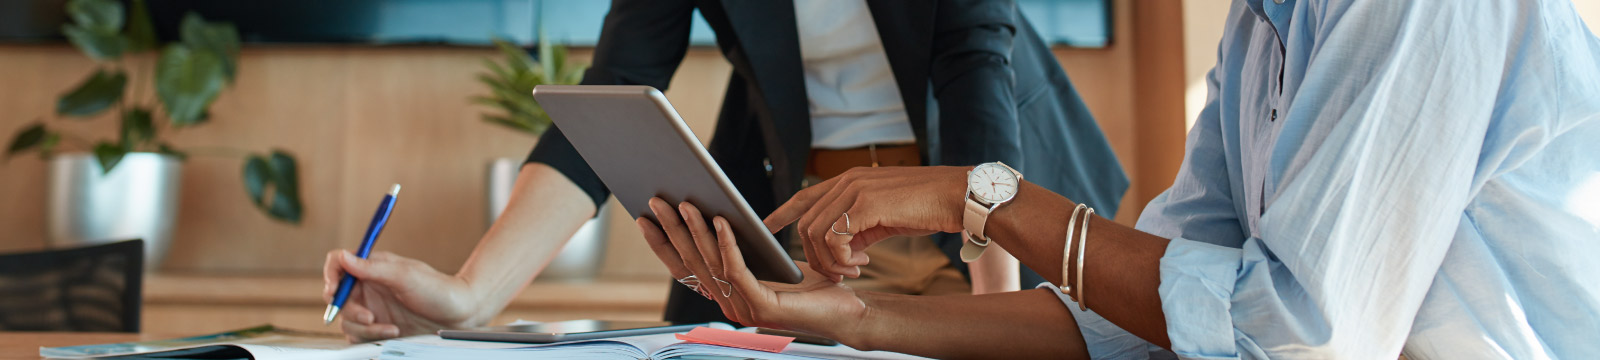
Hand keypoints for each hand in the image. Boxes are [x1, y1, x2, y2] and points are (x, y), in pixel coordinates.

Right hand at [322, 250, 482, 342]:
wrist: (459, 315)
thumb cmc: (437, 290)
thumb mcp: (404, 275)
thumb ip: (371, 267)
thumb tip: (344, 256)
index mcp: (372, 268)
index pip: (338, 265)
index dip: (331, 275)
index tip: (334, 290)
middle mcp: (369, 287)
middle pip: (337, 297)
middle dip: (349, 310)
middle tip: (368, 316)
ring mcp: (372, 308)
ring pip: (347, 320)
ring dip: (364, 327)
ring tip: (390, 327)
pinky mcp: (378, 327)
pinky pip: (359, 336)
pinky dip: (371, 337)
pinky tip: (394, 332)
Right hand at [637, 198, 867, 336]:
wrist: (847, 310)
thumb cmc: (812, 284)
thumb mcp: (768, 260)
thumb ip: (742, 248)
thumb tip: (715, 213)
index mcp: (726, 295)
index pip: (685, 269)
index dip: (662, 244)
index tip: (644, 218)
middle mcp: (729, 305)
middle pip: (692, 263)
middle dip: (671, 230)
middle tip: (656, 200)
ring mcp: (743, 309)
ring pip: (711, 264)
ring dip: (695, 231)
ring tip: (685, 203)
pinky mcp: (762, 307)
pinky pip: (737, 270)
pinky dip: (727, 244)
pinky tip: (722, 221)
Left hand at [763, 166, 969, 279]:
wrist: (956, 196)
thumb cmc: (926, 207)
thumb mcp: (884, 215)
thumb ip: (859, 225)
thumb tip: (844, 248)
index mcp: (851, 180)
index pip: (805, 195)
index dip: (783, 212)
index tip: (767, 226)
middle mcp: (848, 180)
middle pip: (806, 223)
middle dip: (815, 255)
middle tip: (841, 272)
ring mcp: (855, 190)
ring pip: (816, 233)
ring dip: (830, 261)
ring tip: (853, 270)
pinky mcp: (866, 204)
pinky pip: (835, 238)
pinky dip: (842, 258)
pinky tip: (862, 263)